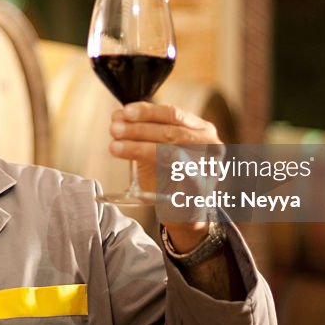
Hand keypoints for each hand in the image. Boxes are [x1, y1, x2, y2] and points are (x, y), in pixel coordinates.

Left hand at [109, 102, 221, 248]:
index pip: (172, 114)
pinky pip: (183, 172)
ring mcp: (208, 165)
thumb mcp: (157, 150)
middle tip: (114, 129)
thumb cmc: (170, 177)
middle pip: (170, 131)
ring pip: (172, 149)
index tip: (123, 112)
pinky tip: (150, 157)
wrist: (184, 212)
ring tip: (116, 146)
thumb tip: (117, 116)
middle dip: (138, 129)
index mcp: (200, 129)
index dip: (146, 111)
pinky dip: (168, 164)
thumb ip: (142, 133)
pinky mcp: (201, 187)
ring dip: (140, 146)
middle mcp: (210, 143)